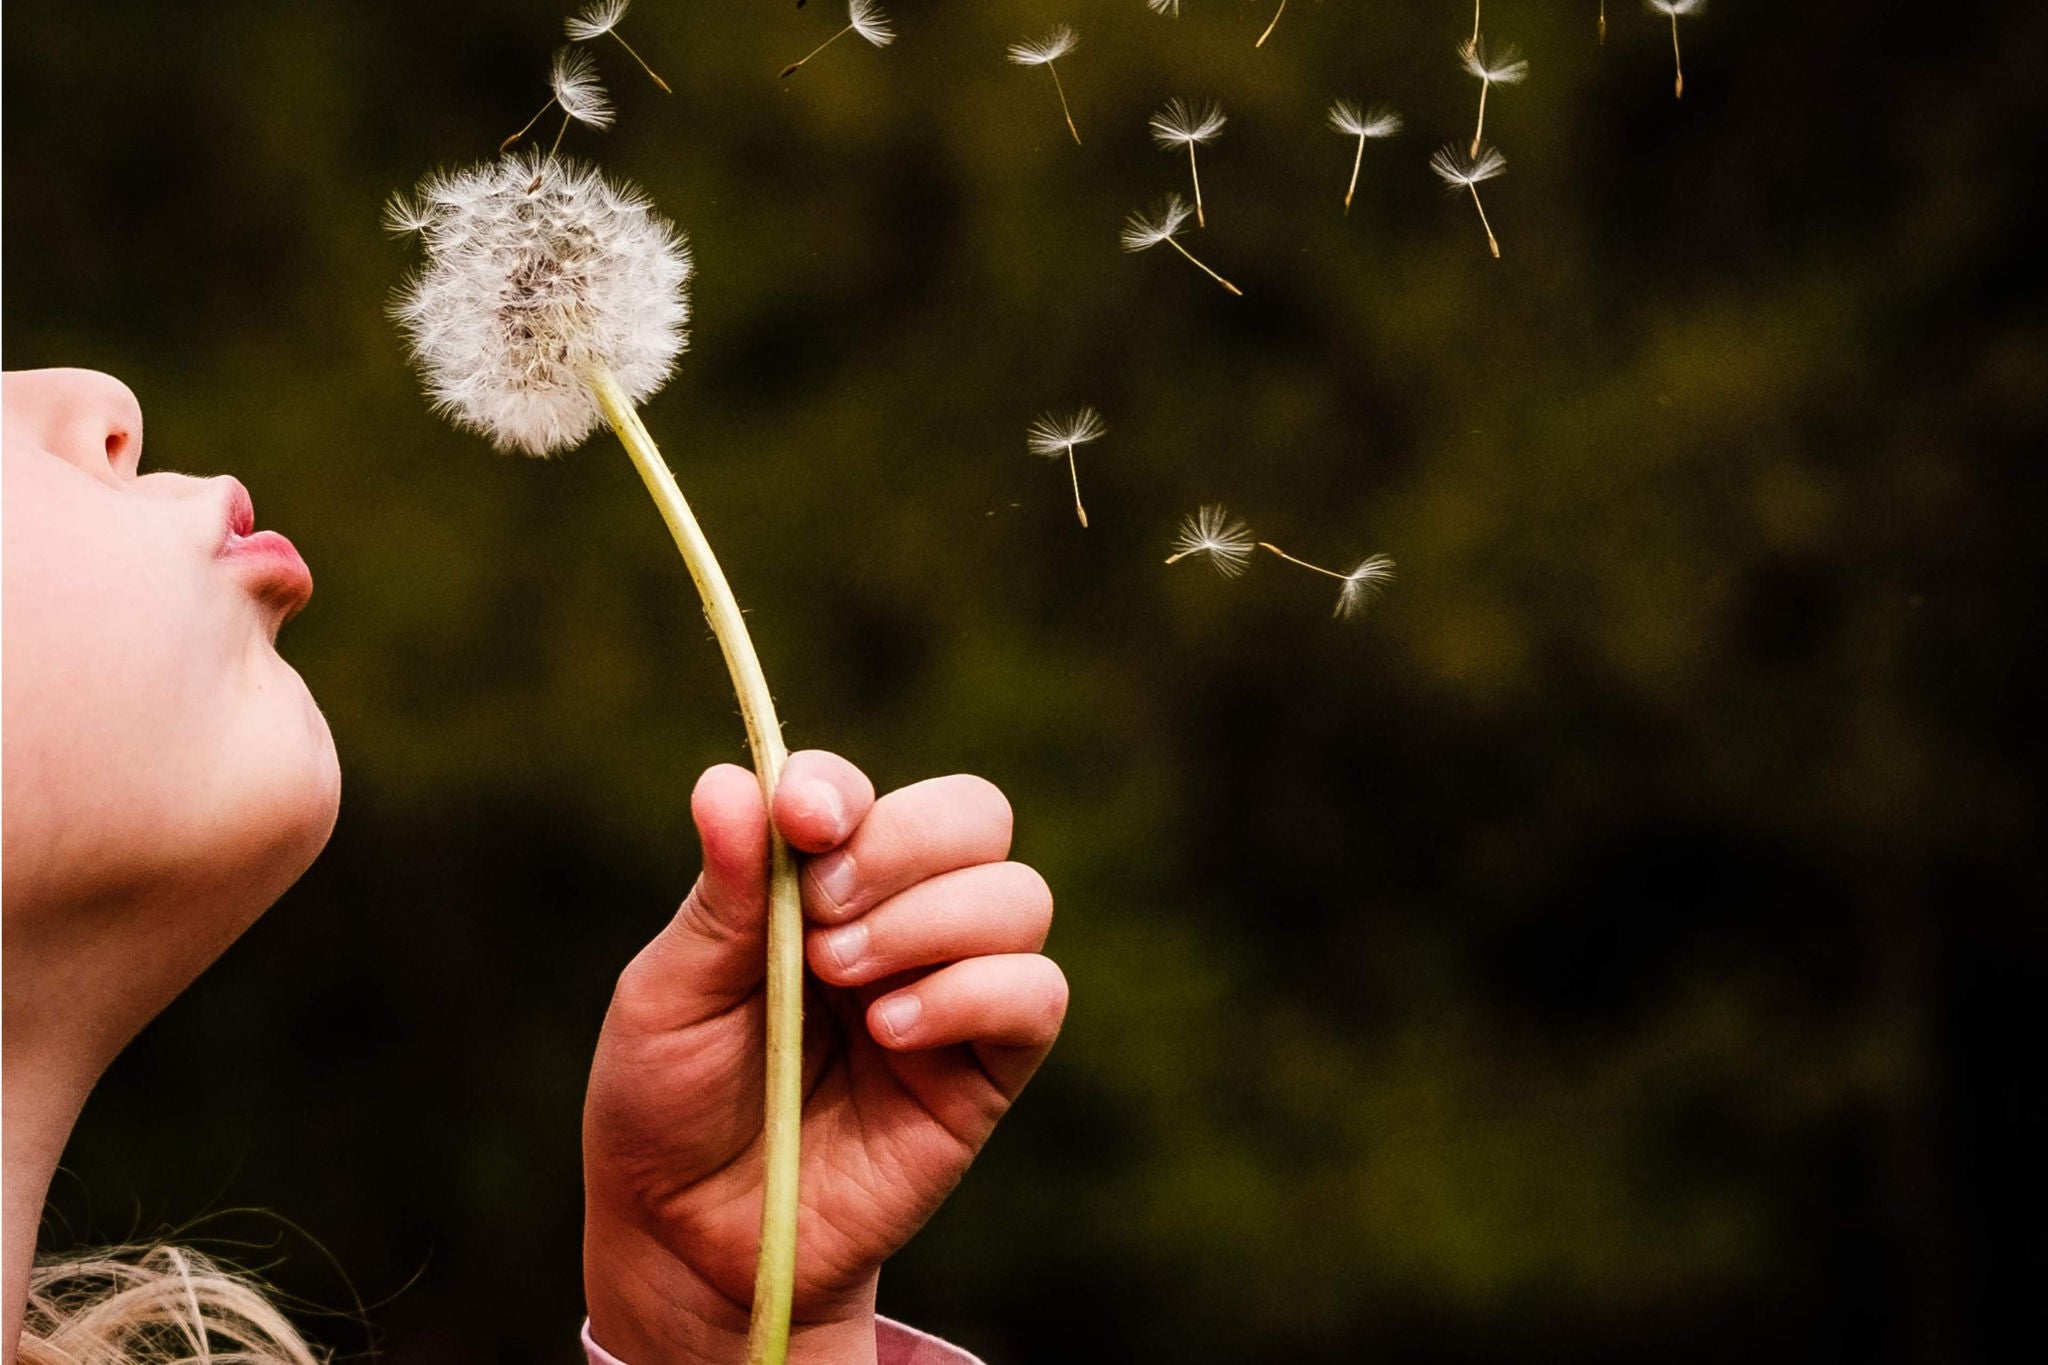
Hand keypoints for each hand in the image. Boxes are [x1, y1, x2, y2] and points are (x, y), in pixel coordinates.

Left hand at [583, 752, 1066, 1364]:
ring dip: (932, 920)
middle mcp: (897, 917)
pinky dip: (972, 993)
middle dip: (904, 844)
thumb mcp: (669, 993)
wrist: (693, 1238)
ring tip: (845, 979)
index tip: (802, 820)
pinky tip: (893, 1031)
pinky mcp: (988, 1068)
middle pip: (974, 814)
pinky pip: (1037, 994)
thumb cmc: (669, 1104)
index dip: (840, 789)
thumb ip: (722, 894)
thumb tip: (730, 780)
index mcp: (814, 880)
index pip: (861, 792)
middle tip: (822, 917)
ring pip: (1019, 895)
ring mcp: (951, 987)